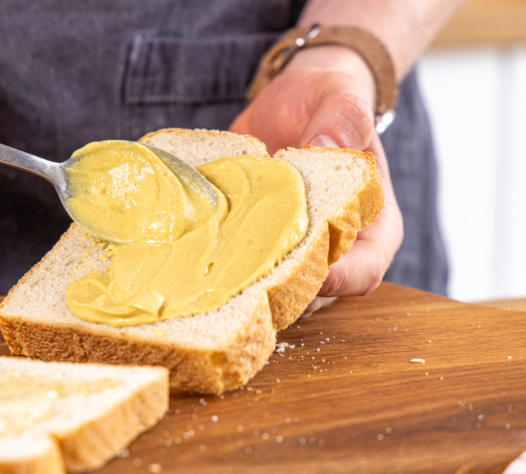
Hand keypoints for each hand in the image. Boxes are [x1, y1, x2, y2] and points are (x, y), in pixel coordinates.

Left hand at [229, 46, 402, 309]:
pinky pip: (238, 267)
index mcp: (370, 226)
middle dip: (274, 294)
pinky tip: (186, 252)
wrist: (292, 99)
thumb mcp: (341, 96)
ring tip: (204, 270)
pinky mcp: (256, 244)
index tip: (308, 274)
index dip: (337, 281)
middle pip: (309, 294)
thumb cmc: (329, 98)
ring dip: (239, 287)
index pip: (363, 272)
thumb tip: (322, 146)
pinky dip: (215, 265)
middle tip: (237, 281)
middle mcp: (332, 249)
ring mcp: (290, 251)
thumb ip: (342, 118)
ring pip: (268, 291)